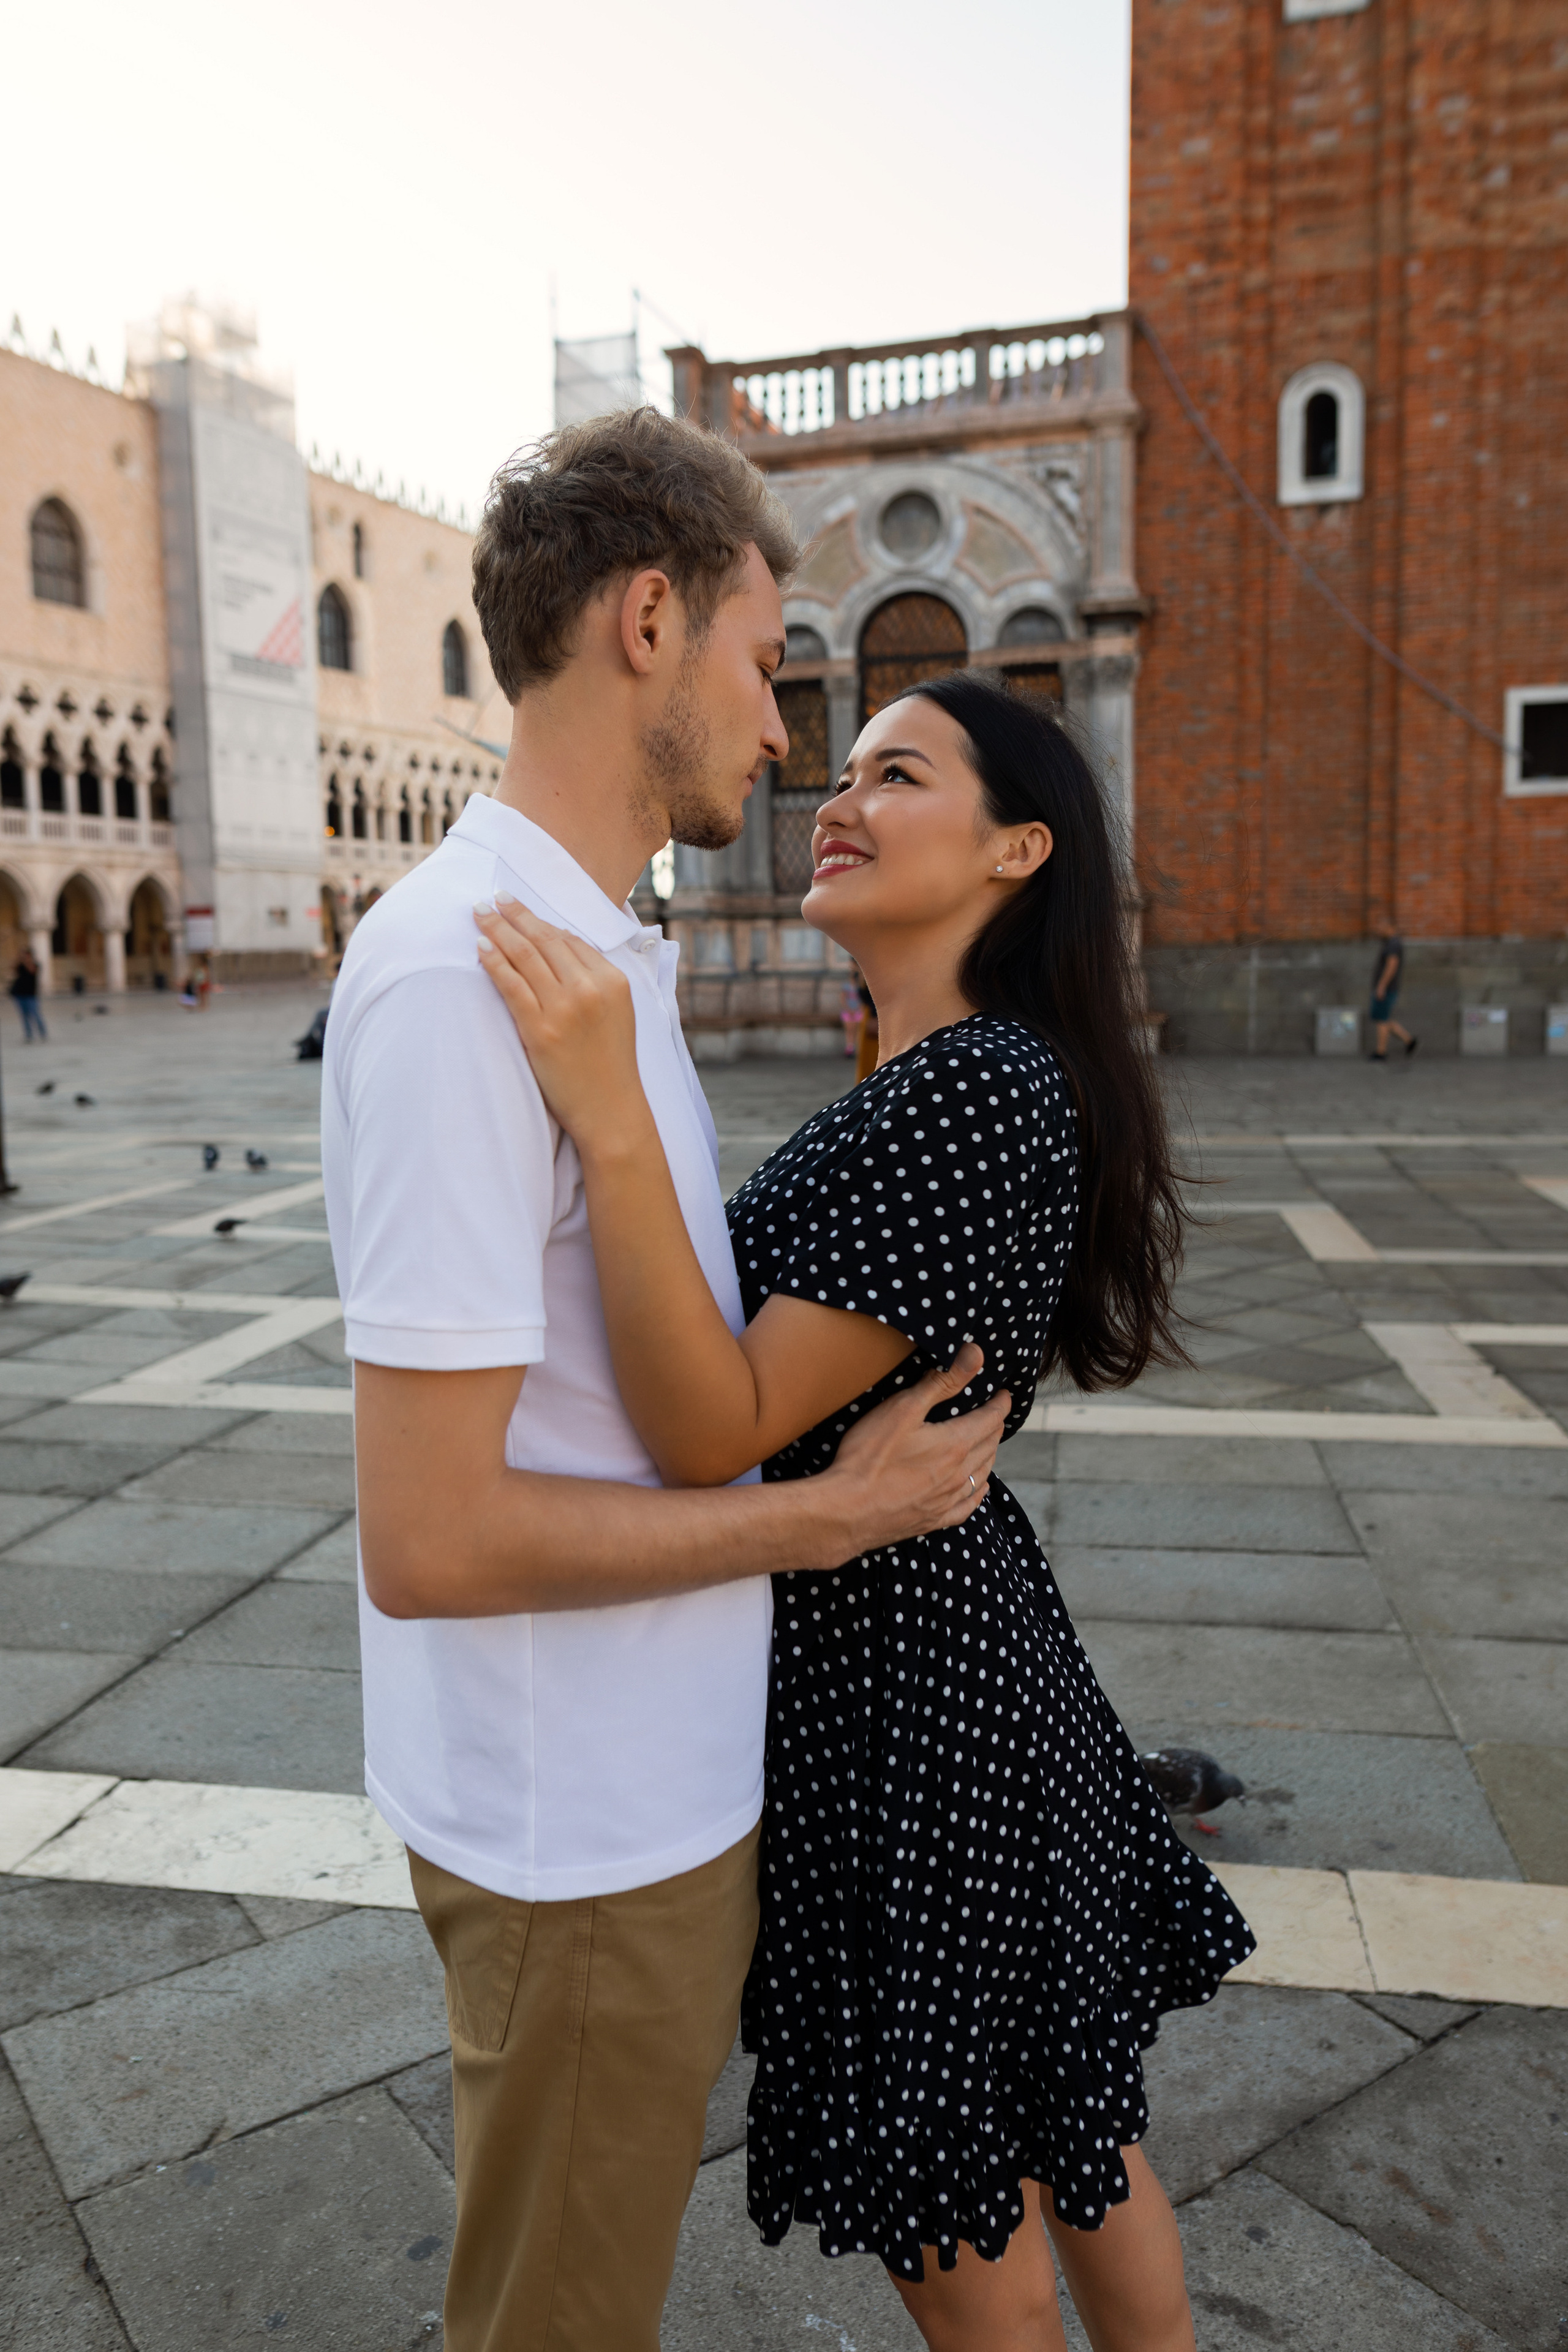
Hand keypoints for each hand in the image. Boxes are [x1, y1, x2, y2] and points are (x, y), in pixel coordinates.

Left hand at [475, 896, 640, 1152]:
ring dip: (498, 930)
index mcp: (612, 981)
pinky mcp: (540, 1030)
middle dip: (515, 914)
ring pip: (525, 956)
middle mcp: (590, 989)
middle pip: (545, 940)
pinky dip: (494, 962)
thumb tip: (561, 946)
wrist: (611, 1110)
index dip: (541, 923)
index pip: (570, 941)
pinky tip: (481, 947)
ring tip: (479, 913)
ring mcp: (565, 1009)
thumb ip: (593, 980)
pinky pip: (511, 985)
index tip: (520, 910)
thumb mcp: (616, 1013)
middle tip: (494, 897)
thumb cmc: (610, 1064)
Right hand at [823, 1344, 1009, 1555]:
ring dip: (989, 1455)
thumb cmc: (869, 1456)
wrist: (846, 1512)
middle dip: (995, 1426)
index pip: (990, 1419)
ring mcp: (947, 1500)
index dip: (1000, 1404)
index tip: (1004, 1395)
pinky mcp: (933, 1520)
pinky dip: (978, 1492)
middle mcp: (959, 1474)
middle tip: (994, 1414)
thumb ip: (942, 1381)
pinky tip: (979, 1488)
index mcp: (955, 1443)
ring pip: (982, 1474)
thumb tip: (976, 1354)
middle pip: (989, 1445)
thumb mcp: (903, 1408)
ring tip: (988, 1444)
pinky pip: (968, 1505)